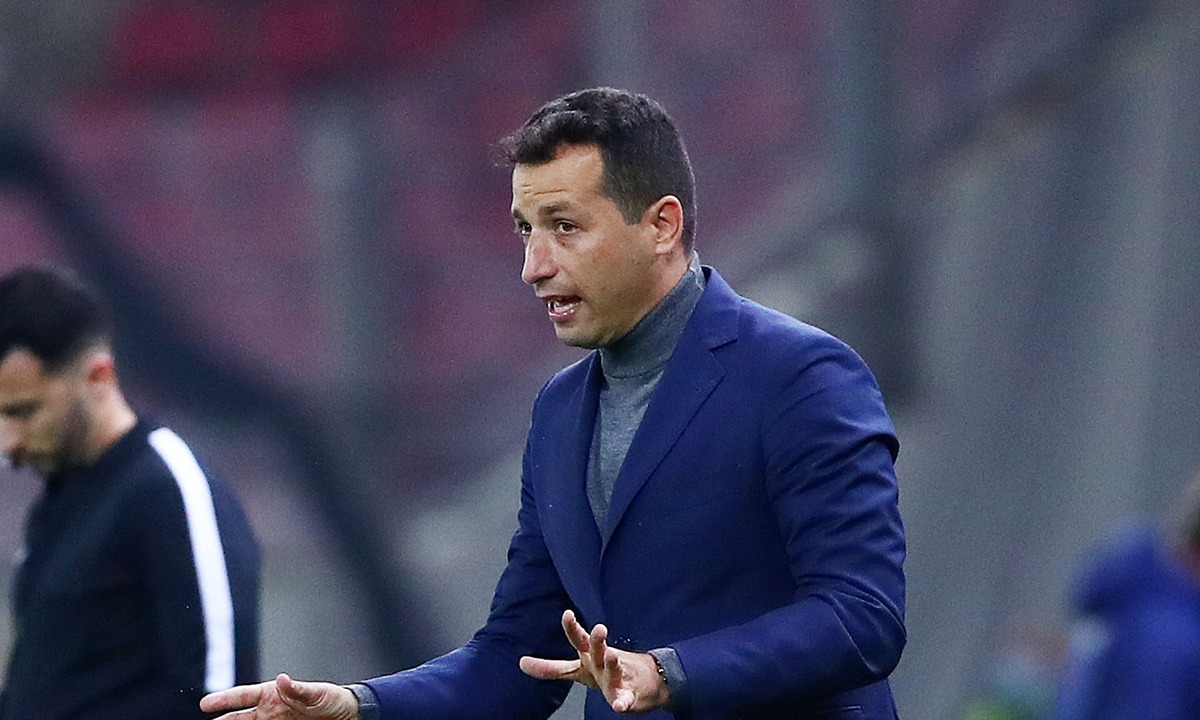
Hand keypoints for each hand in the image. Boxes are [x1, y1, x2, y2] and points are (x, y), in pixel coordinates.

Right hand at [200, 673, 358, 719]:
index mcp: (272, 693)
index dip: (223, 699)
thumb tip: (283, 680)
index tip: (205, 704)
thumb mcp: (317, 693)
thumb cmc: (330, 699)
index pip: (242, 695)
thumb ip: (298, 689)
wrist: (344, 716)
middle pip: (237, 719)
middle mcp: (267, 711)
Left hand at [519, 609, 667, 713]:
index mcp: (589, 656)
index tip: (567, 614)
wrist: (647, 682)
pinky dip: (623, 702)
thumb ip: (550, 668)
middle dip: (597, 640)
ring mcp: (616, 678)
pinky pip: (625, 699)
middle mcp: (602, 663)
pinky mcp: (629, 695)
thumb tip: (520, 663)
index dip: (572, 628)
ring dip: (612, 662)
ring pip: (614, 668)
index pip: (579, 639)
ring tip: (611, 655)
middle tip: (599, 629)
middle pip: (598, 650)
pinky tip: (619, 706)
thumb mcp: (577, 670)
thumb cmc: (605, 673)